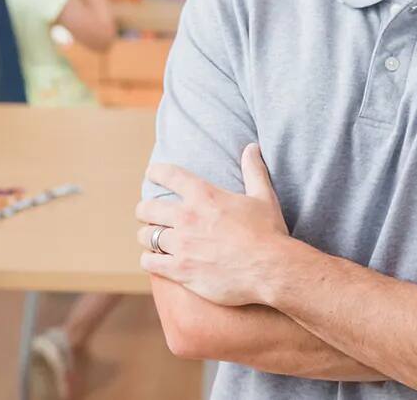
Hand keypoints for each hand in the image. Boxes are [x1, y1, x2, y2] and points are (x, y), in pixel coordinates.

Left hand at [137, 144, 297, 306]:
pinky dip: (149, 260)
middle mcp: (187, 217)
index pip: (169, 175)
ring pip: (146, 236)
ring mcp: (182, 245)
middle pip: (148, 209)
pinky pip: (150, 263)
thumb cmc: (268, 232)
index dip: (156, 172)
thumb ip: (253, 170)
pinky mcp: (181, 270)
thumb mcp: (263, 196)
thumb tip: (252, 147)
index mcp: (204, 195)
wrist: (271, 269)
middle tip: (147, 214)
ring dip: (147, 236)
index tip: (152, 174)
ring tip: (151, 238)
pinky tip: (155, 261)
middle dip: (145, 210)